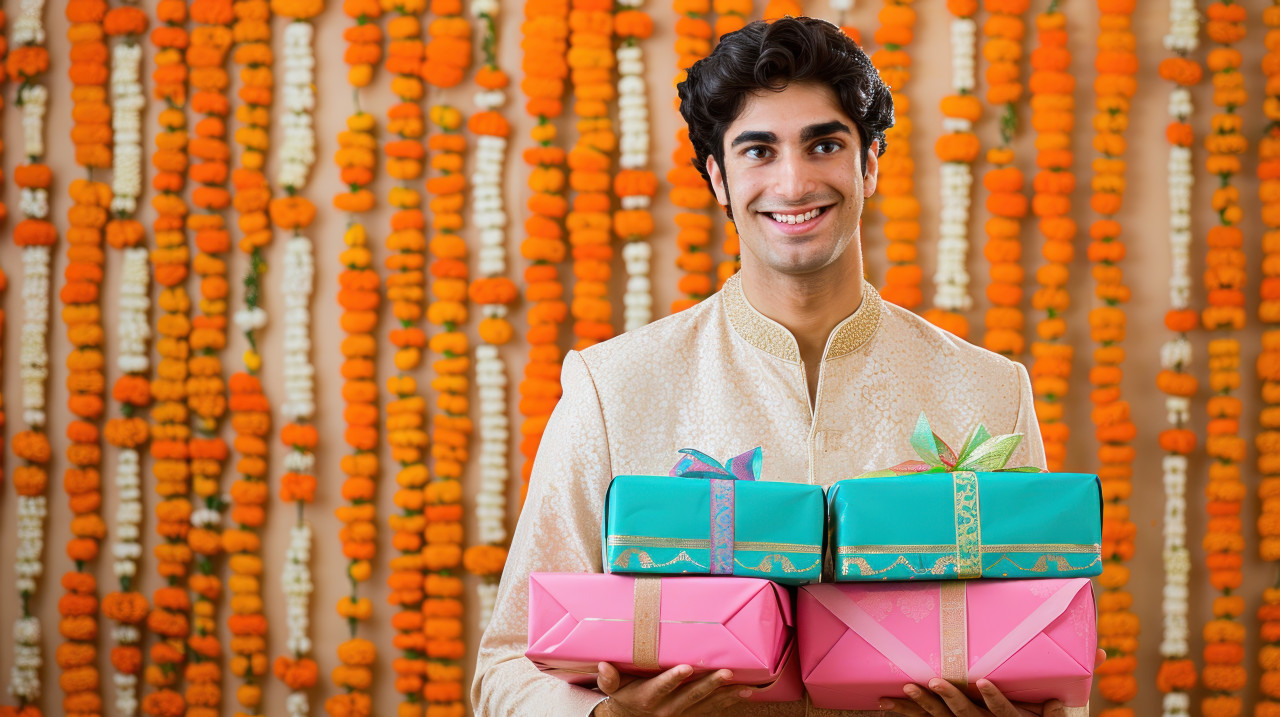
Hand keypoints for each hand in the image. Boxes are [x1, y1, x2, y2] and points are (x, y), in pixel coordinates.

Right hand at [591, 661, 753, 715]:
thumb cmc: (625, 696)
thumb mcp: (614, 688)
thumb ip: (609, 678)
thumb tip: (604, 665)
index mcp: (647, 698)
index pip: (661, 687)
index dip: (673, 678)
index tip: (685, 668)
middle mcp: (667, 709)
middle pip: (690, 695)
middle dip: (709, 685)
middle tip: (725, 673)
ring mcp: (682, 714)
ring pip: (706, 704)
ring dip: (725, 695)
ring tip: (743, 686)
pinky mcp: (692, 716)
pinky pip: (713, 709)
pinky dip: (729, 701)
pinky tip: (745, 692)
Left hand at [881, 649, 1106, 716]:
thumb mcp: (1062, 711)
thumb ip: (1077, 684)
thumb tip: (1104, 651)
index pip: (1005, 713)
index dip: (996, 699)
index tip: (983, 681)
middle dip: (947, 700)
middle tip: (930, 681)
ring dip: (920, 707)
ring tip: (901, 690)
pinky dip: (907, 714)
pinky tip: (886, 705)